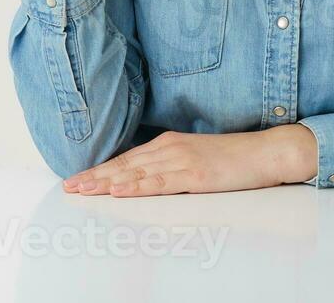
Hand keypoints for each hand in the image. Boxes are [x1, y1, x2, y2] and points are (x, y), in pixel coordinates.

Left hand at [62, 126, 318, 196]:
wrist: (264, 151)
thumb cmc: (231, 158)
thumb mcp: (195, 156)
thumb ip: (170, 163)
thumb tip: (145, 176)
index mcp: (168, 143)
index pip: (127, 159)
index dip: (100, 169)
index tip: (77, 179)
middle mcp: (170, 148)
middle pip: (125, 165)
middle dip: (95, 177)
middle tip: (69, 187)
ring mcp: (181, 161)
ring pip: (136, 174)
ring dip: (107, 183)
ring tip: (84, 191)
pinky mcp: (194, 176)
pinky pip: (160, 183)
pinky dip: (136, 187)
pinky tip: (119, 191)